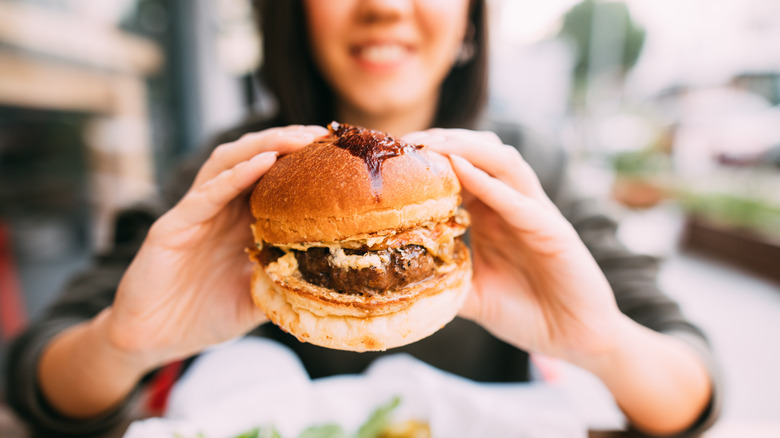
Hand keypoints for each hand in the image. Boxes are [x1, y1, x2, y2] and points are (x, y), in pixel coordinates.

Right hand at [106, 125, 327, 368]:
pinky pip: (206, 194)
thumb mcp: (257, 297)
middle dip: (286, 142)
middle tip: (321, 134)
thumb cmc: (203, 317)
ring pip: (228, 163)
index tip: (336, 153)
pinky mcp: (172, 226)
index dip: (302, 163)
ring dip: (263, 146)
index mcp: (240, 222)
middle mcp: (219, 209)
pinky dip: (234, 176)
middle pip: (252, 159)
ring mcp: (195, 214)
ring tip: (296, 138)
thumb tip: (330, 279)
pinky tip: (262, 162)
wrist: (152, 341)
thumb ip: (285, 282)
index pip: (272, 179)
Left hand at [403, 129, 623, 365]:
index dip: (429, 159)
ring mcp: (536, 213)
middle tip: (404, 143)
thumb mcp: (472, 295)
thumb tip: (399, 282)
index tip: (394, 156)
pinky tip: (460, 169)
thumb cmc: (526, 314)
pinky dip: (489, 183)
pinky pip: (519, 201)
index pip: (461, 170)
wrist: (576, 340)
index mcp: (493, 214)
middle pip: (480, 153)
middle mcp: (514, 205)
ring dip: (465, 147)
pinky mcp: (554, 231)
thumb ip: (444, 281)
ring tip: (429, 144)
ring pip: (502, 161)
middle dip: (443, 141)